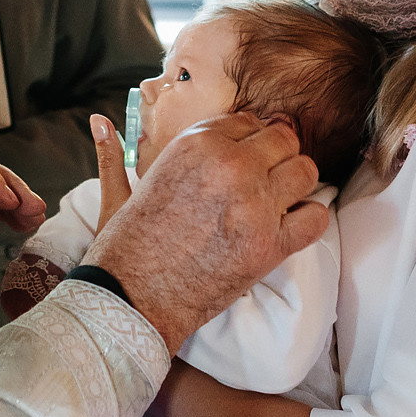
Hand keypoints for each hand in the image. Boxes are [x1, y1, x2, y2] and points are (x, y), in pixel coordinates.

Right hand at [86, 113, 328, 350]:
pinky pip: (316, 216)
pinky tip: (290, 229)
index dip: (250, 141)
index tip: (245, 160)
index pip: (250, 121)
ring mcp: (254, 203)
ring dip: (296, 186)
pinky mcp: (270, 244)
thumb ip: (112, 151)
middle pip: (284, 140)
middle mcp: (230, 164)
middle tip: (266, 181)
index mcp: (197, 143)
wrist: (133, 296)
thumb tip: (99, 120)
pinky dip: (309, 221)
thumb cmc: (125, 245)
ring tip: (278, 204)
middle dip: (278, 157)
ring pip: (306, 171)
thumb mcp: (118, 190)